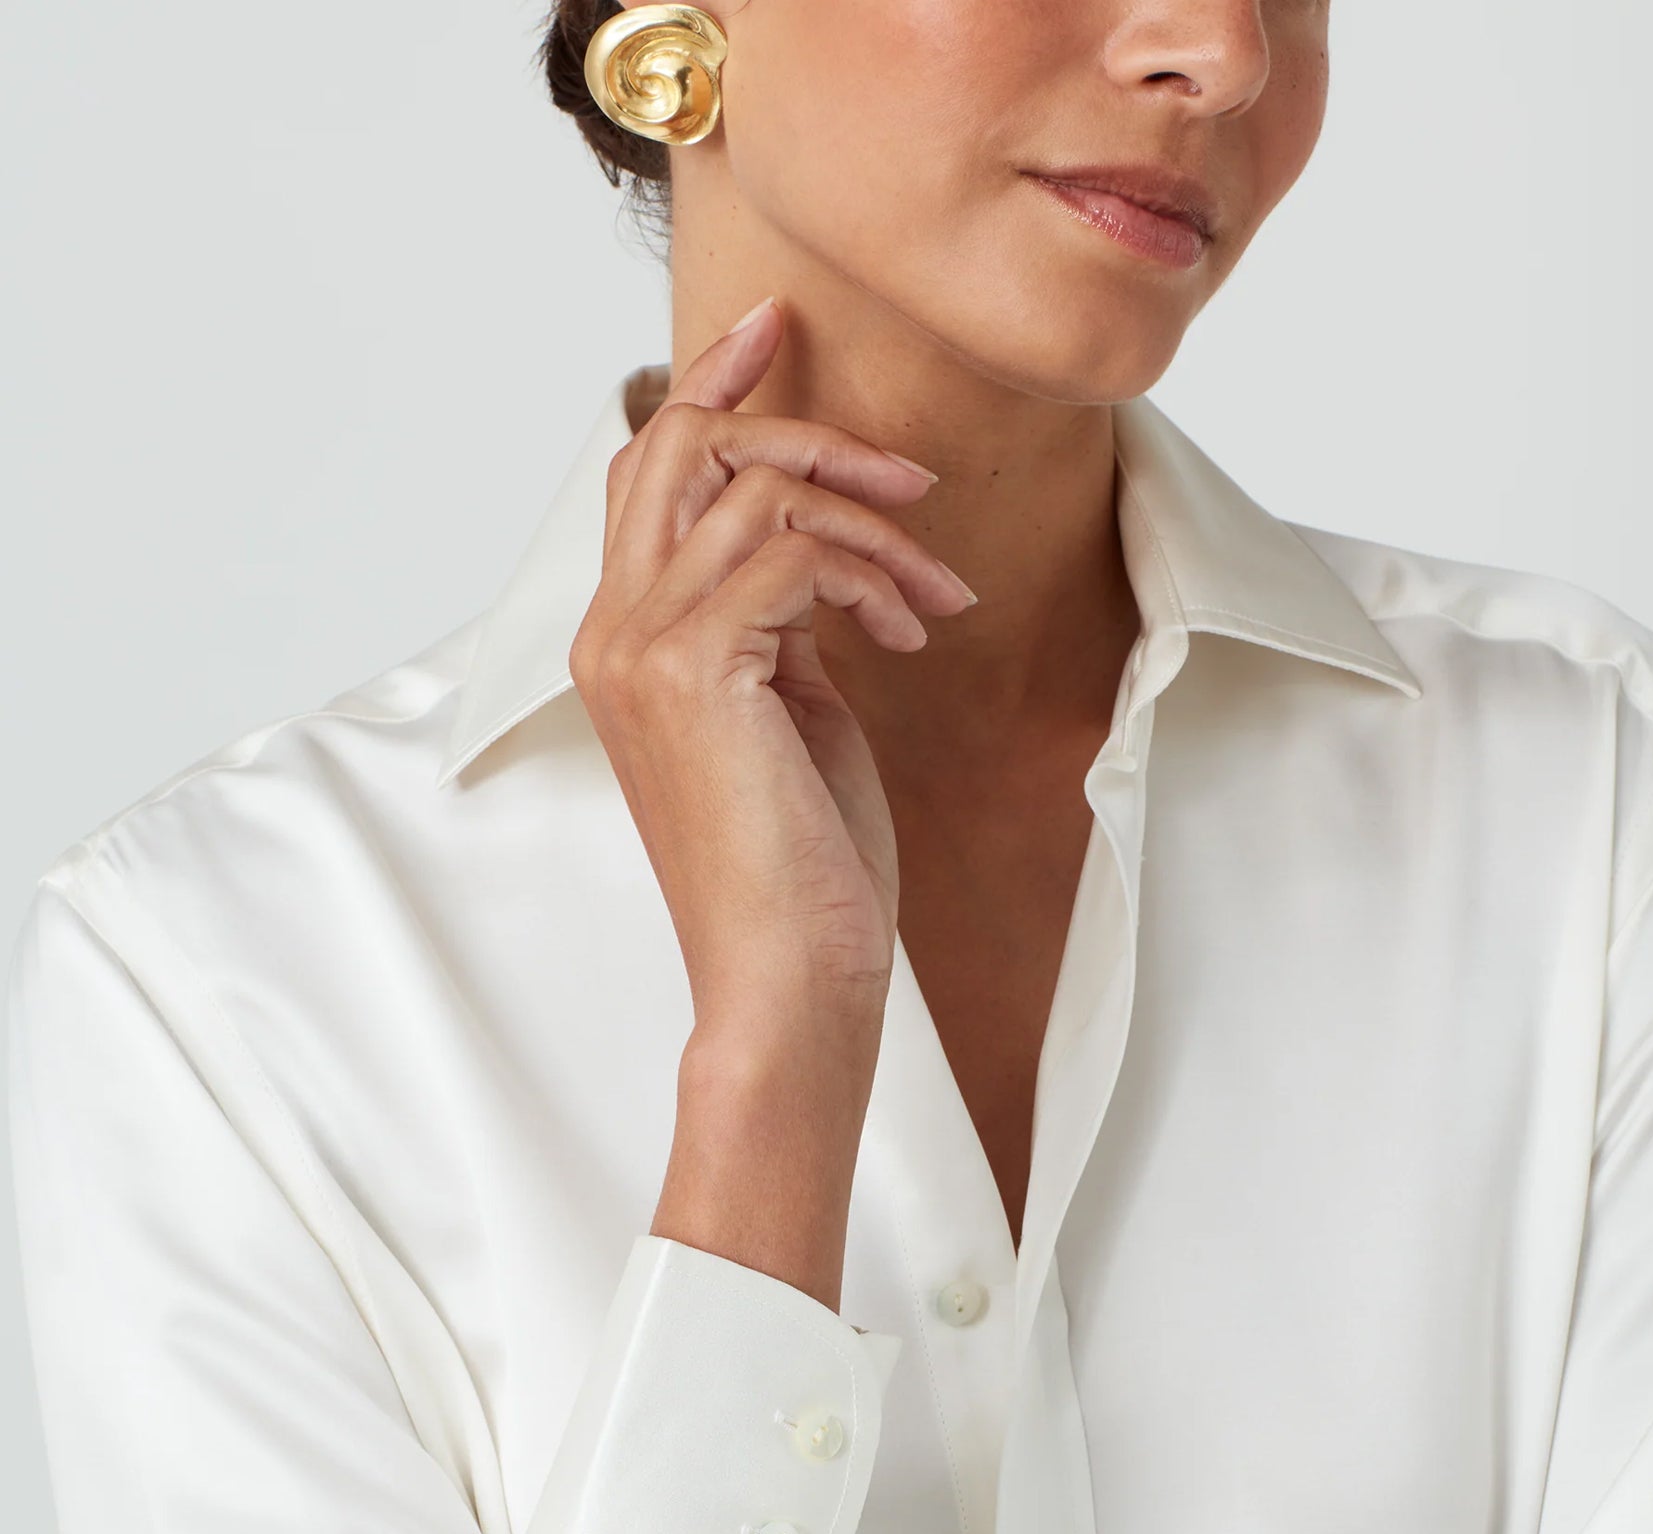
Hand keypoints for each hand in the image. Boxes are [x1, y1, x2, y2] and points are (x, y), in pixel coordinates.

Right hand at [570, 293, 975, 1027]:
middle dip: (804, 429)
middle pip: (682, 445)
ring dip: (872, 525)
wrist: (788, 979)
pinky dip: (871, 574)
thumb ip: (779, 624)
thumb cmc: (799, 869)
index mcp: (623, 641)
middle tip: (910, 474)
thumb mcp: (792, 715)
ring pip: (753, 490)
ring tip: (936, 596)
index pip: (647, 470)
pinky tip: (912, 630)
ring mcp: (641, 648)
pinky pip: (794, 550)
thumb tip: (819, 554)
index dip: (711, 388)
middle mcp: (612, 631)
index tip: (778, 333)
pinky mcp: (696, 669)